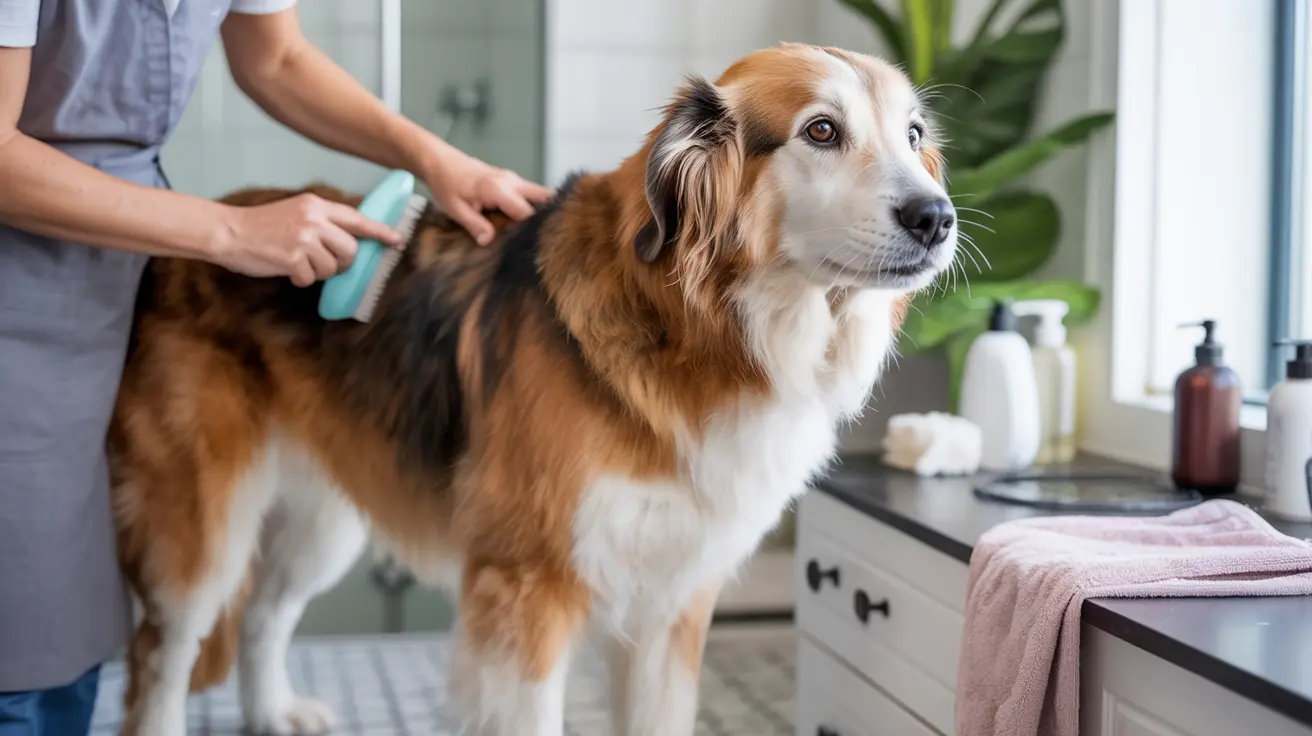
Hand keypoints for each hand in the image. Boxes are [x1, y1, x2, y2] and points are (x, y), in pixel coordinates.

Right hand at [213, 193, 401, 286]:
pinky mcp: (293, 257)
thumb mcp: (296, 212)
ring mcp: (304, 238)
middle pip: (351, 250)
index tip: (396, 240)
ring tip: (299, 262)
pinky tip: (286, 268)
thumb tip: (350, 242)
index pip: (356, 218)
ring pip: (333, 267)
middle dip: (343, 263)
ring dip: (318, 272)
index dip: (379, 231)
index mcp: (316, 205)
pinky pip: (311, 278)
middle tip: (327, 264)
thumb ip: (322, 222)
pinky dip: (300, 279)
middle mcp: (313, 219)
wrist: (229, 232)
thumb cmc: (262, 226)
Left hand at [422, 144, 553, 245]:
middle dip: (548, 216)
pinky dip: (531, 206)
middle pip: (544, 197)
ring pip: (539, 195)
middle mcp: (511, 181)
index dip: (531, 229)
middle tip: (543, 237)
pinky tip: (523, 223)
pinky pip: (529, 194)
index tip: (531, 245)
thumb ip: (474, 225)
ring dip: (540, 211)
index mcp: (498, 189)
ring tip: (535, 232)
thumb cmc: (446, 184)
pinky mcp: (511, 180)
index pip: (527, 212)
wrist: (440, 162)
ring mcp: (513, 179)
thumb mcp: (456, 209)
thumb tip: (488, 241)